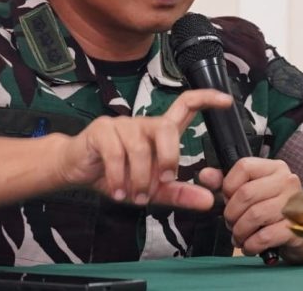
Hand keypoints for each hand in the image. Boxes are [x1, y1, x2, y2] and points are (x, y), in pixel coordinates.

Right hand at [55, 89, 231, 210]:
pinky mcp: (101, 131)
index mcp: (158, 133)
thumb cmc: (116, 174)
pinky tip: (118, 192)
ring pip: (140, 147)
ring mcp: (121, 125)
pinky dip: (119, 178)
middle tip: (164, 180)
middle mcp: (142, 124)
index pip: (184, 106)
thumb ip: (178, 193)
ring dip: (140, 178)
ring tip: (134, 196)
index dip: (206, 100)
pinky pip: (116, 154)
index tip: (226, 100)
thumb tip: (208, 201)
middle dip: (170, 156)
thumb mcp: (151, 189)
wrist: (76, 169)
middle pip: (166, 127)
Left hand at [199, 159, 302, 260]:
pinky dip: (251, 245)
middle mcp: (287, 182)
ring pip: (254, 215)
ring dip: (240, 231)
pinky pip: (265, 236)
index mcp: (274, 168)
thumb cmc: (274, 211)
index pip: (244, 166)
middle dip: (231, 213)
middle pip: (246, 194)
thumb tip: (205, 176)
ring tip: (239, 237)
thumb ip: (225, 182)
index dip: (228, 185)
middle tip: (231, 224)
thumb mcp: (251, 192)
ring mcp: (294, 205)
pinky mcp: (297, 228)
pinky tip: (250, 247)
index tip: (227, 199)